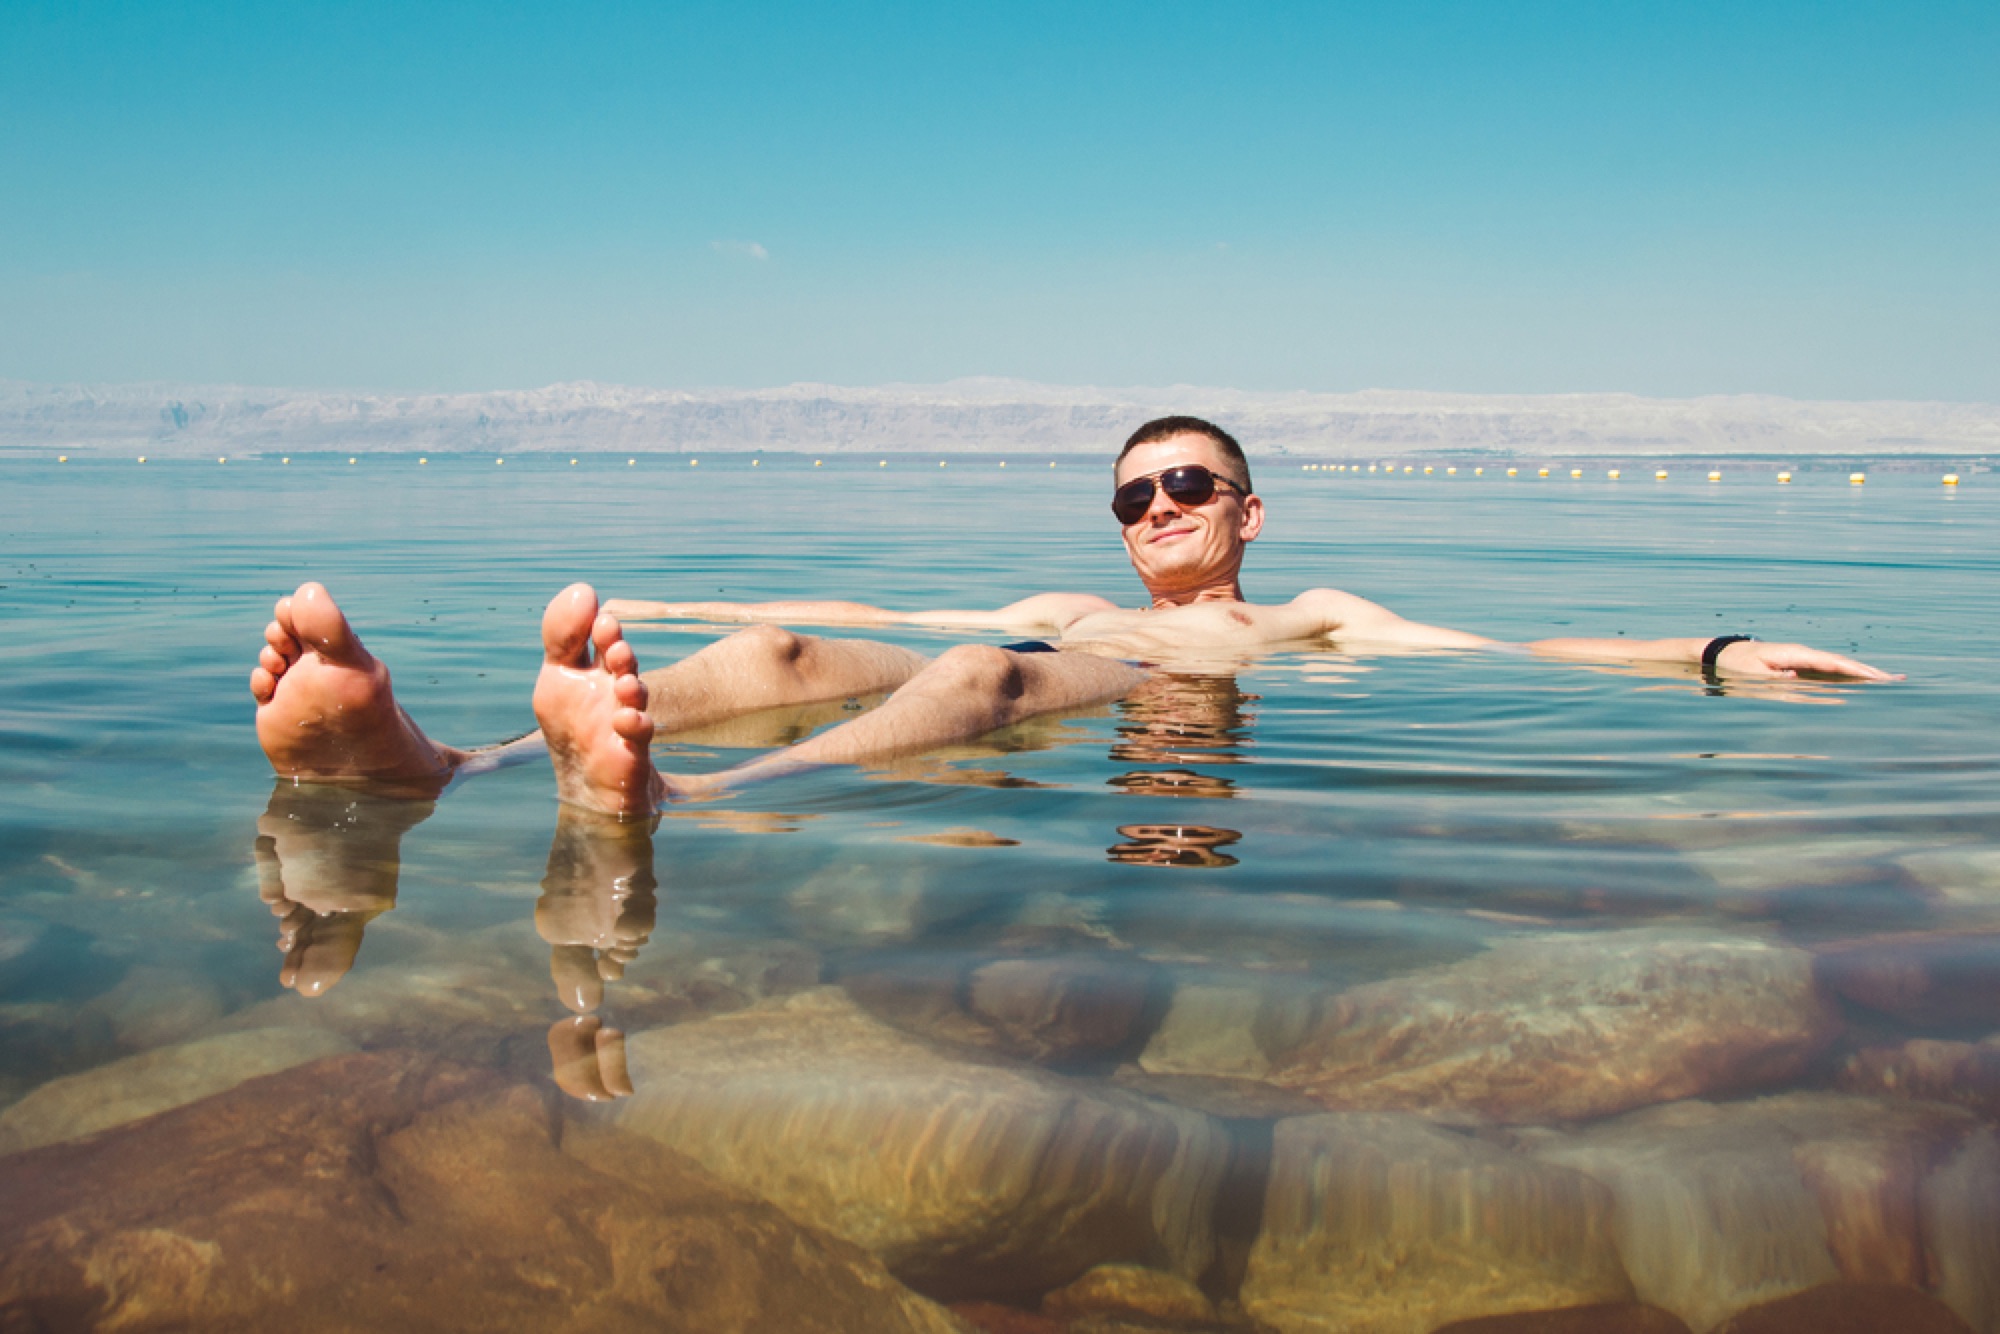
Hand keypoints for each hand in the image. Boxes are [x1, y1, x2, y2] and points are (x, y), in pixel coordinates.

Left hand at [1714, 640, 1900, 681]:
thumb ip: (1774, 679)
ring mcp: (1804, 660)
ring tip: (1891, 681)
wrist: (1722, 654)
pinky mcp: (1801, 666)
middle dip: (1870, 672)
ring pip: (1839, 668)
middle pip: (1843, 663)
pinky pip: (1829, 673)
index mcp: (1795, 653)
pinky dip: (1847, 678)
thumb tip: (1796, 679)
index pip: (1832, 662)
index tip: (1879, 677)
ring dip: (1863, 675)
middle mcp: (1804, 654)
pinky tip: (1863, 685)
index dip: (1857, 670)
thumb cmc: (1736, 665)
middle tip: (1900, 680)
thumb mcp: (1751, 675)